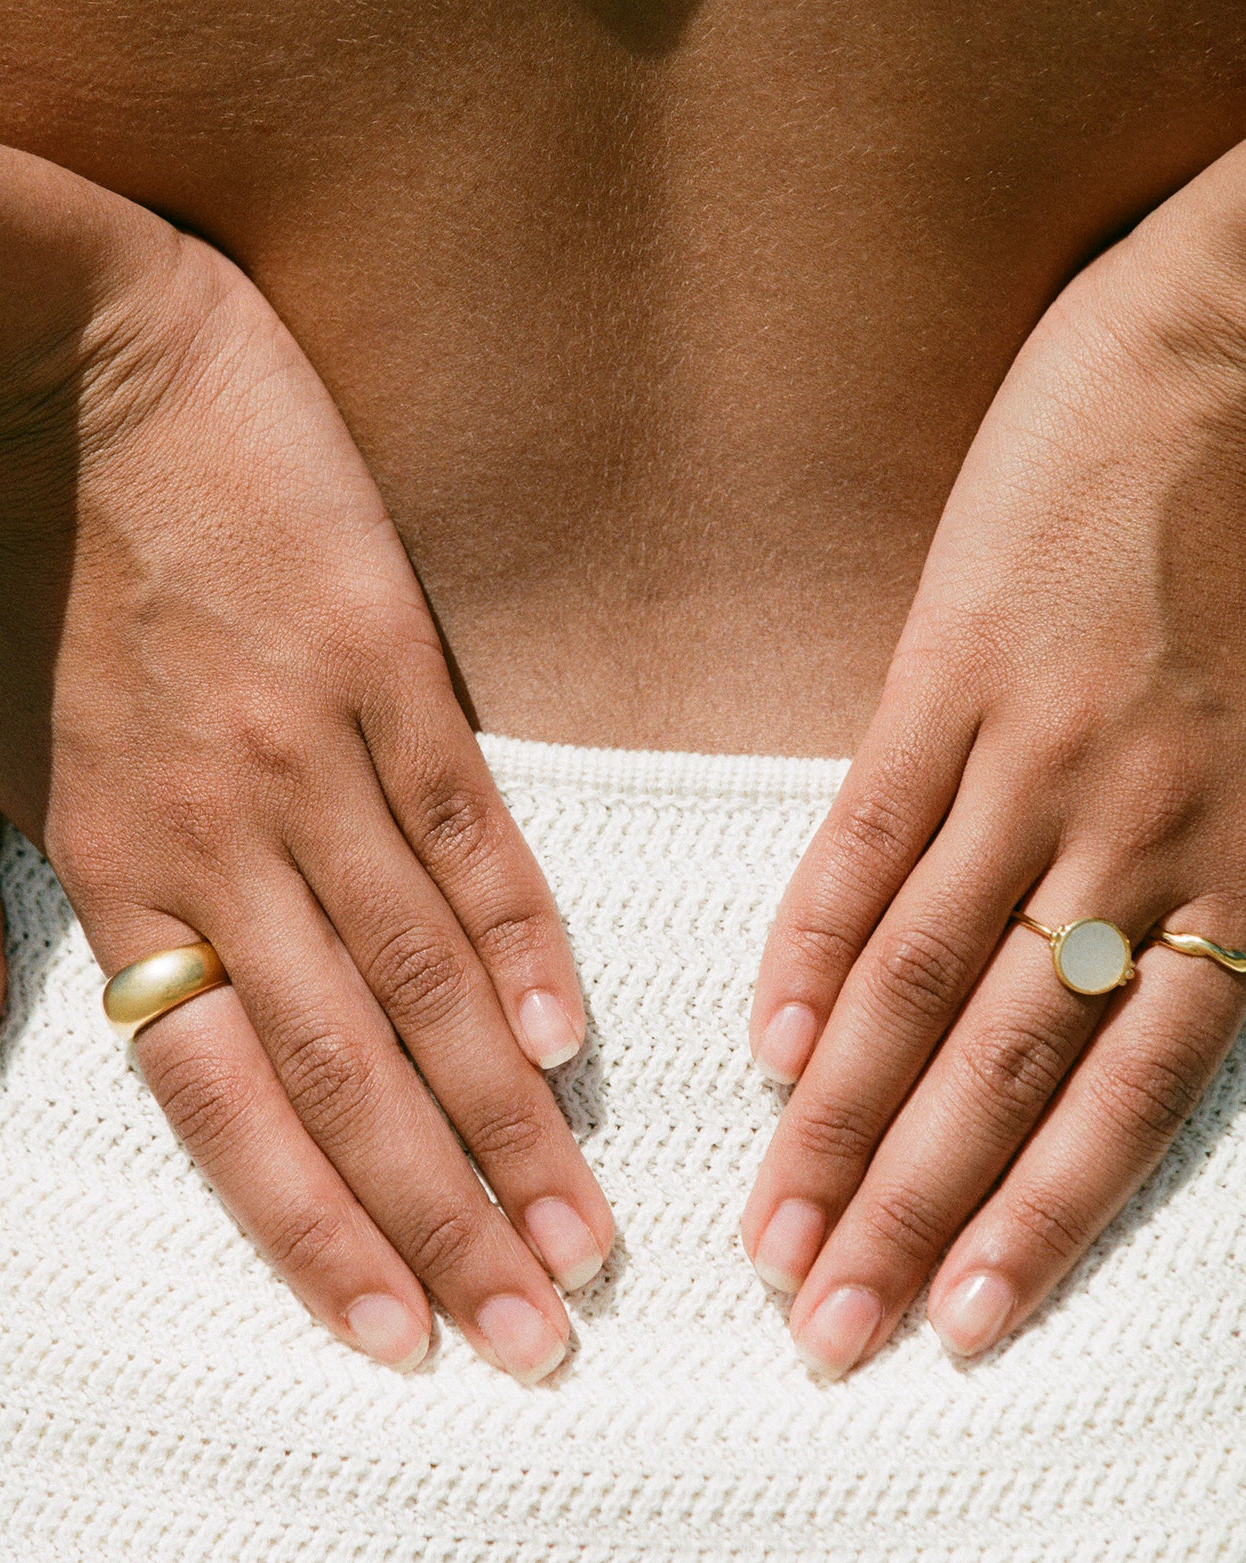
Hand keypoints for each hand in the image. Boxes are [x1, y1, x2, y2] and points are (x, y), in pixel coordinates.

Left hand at [0, 147, 611, 1382]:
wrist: (47, 350)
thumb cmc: (13, 546)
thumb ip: (21, 904)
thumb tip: (24, 1029)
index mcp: (115, 867)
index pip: (231, 1102)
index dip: (317, 1229)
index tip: (397, 1332)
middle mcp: (216, 844)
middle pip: (347, 1073)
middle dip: (440, 1219)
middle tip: (533, 1334)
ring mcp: (307, 755)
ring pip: (417, 977)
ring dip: (502, 1118)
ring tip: (576, 1232)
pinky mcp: (380, 663)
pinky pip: (463, 826)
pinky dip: (519, 936)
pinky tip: (568, 1035)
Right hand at [743, 141, 1245, 1375]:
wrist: (1244, 345)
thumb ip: (1186, 868)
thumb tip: (1074, 985)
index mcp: (1234, 861)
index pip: (1114, 1092)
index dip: (1032, 1218)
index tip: (950, 1317)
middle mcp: (1137, 838)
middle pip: (1000, 1065)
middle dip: (910, 1209)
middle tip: (829, 1328)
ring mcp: (1038, 755)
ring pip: (925, 978)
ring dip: (844, 1116)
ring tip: (778, 1230)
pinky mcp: (952, 668)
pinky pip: (871, 831)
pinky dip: (809, 938)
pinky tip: (764, 1036)